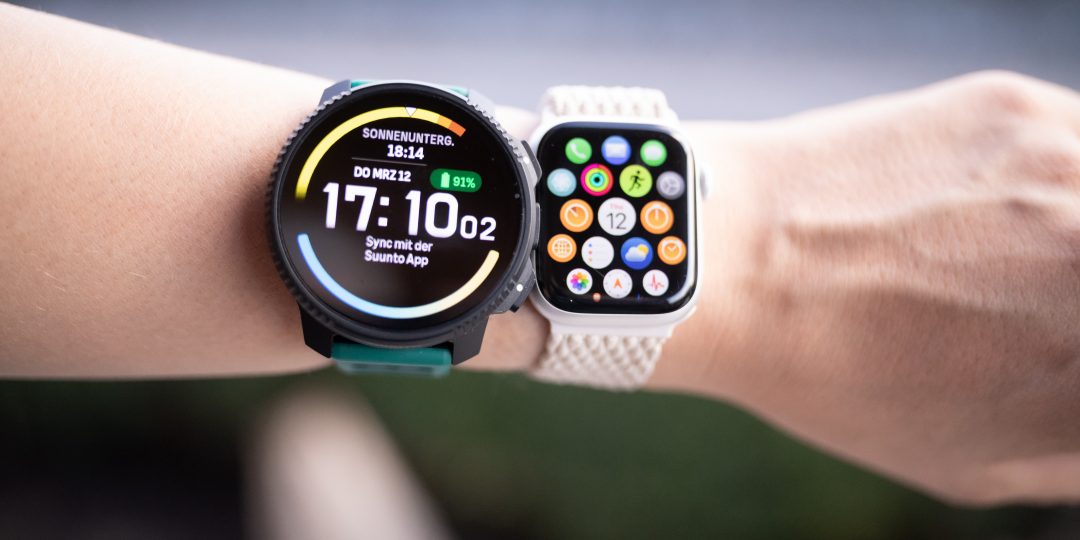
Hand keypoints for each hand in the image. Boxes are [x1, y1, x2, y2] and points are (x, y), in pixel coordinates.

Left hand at [683, 71, 1079, 504]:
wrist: (731, 264)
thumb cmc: (838, 381)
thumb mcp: (977, 462)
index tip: (1062, 347)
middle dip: (1074, 295)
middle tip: (1044, 304)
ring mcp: (1069, 171)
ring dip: (1073, 231)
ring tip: (1015, 259)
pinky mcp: (1020, 110)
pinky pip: (1078, 142)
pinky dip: (1058, 180)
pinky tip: (994, 208)